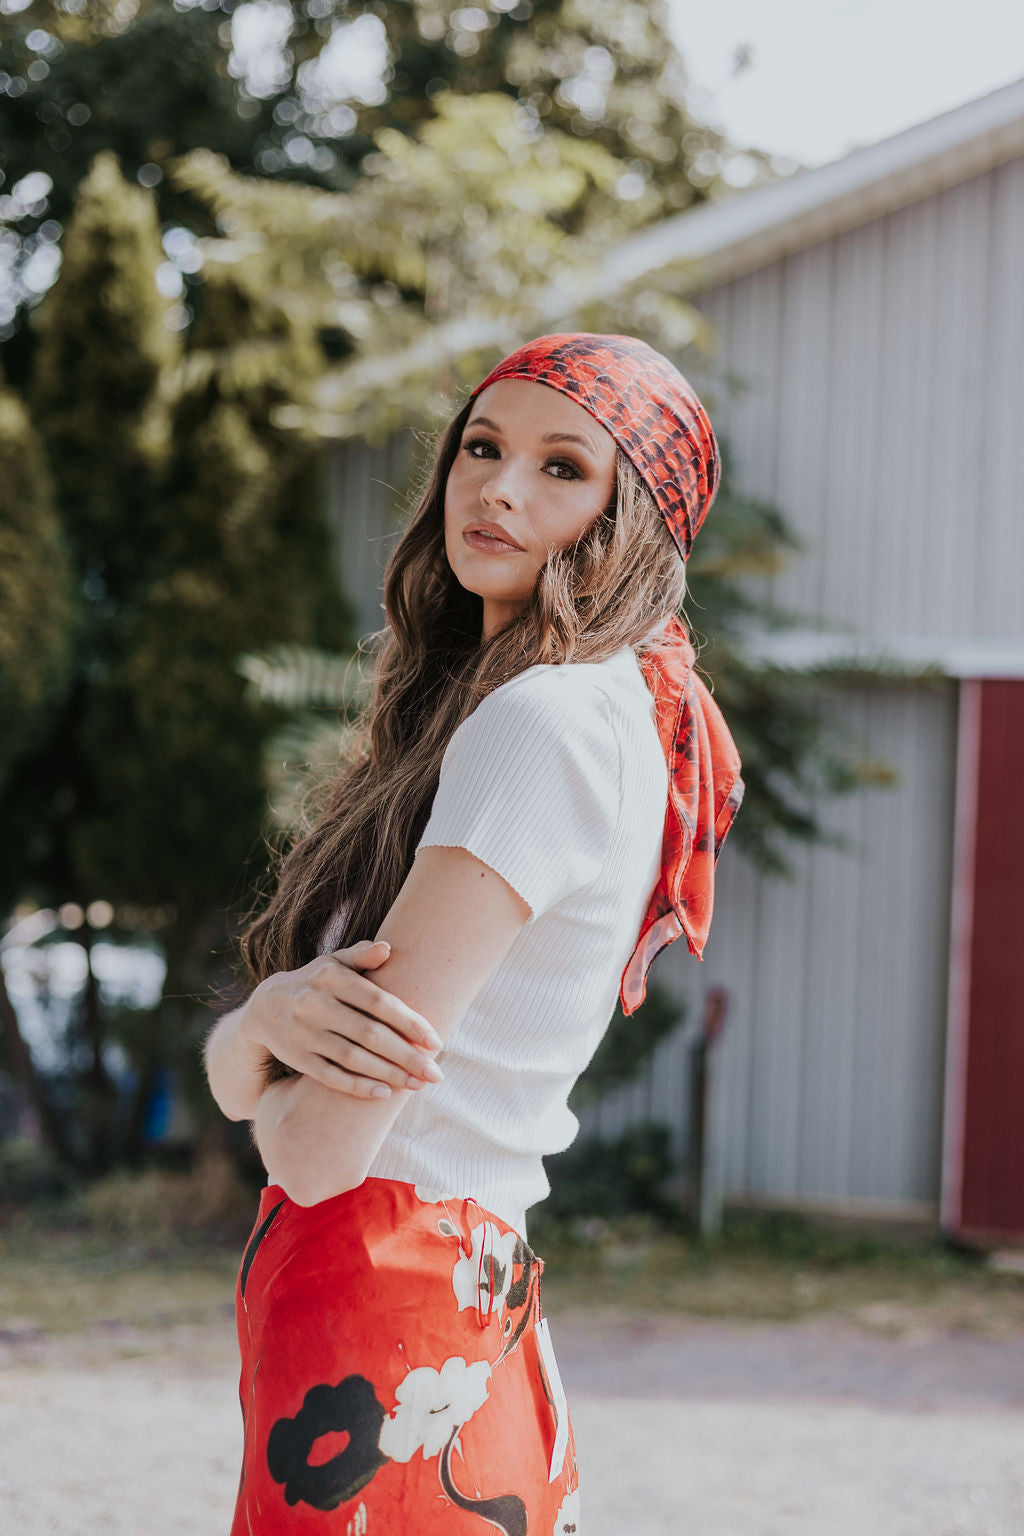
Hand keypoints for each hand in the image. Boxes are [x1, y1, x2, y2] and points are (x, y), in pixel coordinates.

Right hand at [240, 939, 443, 1099]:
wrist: (263, 1008)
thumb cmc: (315, 983)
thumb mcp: (333, 963)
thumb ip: (361, 955)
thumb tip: (389, 948)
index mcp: (331, 978)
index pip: (378, 1001)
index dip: (409, 1022)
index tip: (435, 1041)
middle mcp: (316, 1005)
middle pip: (370, 1034)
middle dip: (406, 1056)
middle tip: (435, 1073)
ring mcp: (305, 1033)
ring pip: (353, 1058)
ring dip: (388, 1073)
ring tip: (417, 1085)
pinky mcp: (298, 1058)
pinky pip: (331, 1076)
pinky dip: (357, 1086)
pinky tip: (384, 1094)